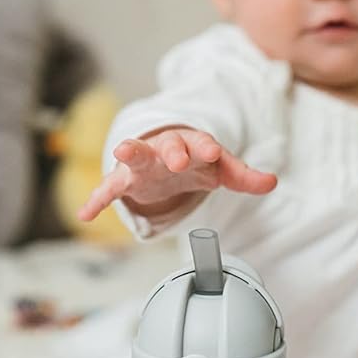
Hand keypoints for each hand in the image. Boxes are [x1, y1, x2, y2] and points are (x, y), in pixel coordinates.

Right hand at [77, 126, 276, 223]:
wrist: (165, 159)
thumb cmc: (194, 161)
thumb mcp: (220, 169)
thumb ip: (243, 176)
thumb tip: (272, 182)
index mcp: (192, 145)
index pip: (201, 144)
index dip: (205, 148)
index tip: (211, 153)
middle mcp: (166, 150)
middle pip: (169, 146)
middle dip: (173, 151)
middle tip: (176, 159)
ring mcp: (144, 164)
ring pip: (136, 156)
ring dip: (130, 152)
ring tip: (120, 150)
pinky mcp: (126, 180)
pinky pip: (109, 190)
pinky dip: (97, 200)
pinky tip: (85, 214)